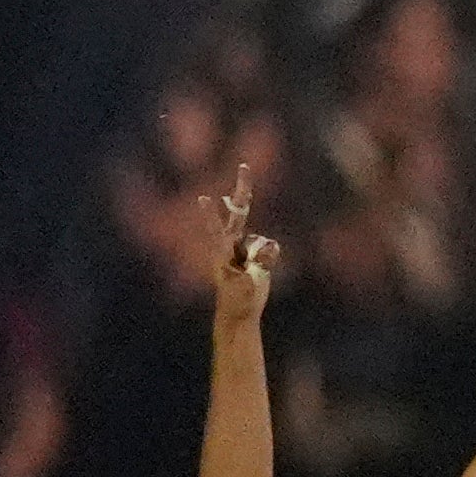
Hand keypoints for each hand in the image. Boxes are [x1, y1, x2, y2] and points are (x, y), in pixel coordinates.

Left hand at [210, 176, 279, 332]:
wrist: (240, 311)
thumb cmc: (238, 299)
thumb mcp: (249, 285)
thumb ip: (260, 265)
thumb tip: (272, 246)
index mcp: (222, 251)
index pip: (217, 229)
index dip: (211, 215)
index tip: (203, 198)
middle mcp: (232, 242)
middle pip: (239, 212)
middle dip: (243, 189)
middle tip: (244, 165)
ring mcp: (244, 245)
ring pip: (262, 241)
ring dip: (262, 256)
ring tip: (251, 276)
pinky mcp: (255, 251)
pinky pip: (270, 248)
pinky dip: (269, 258)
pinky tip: (259, 272)